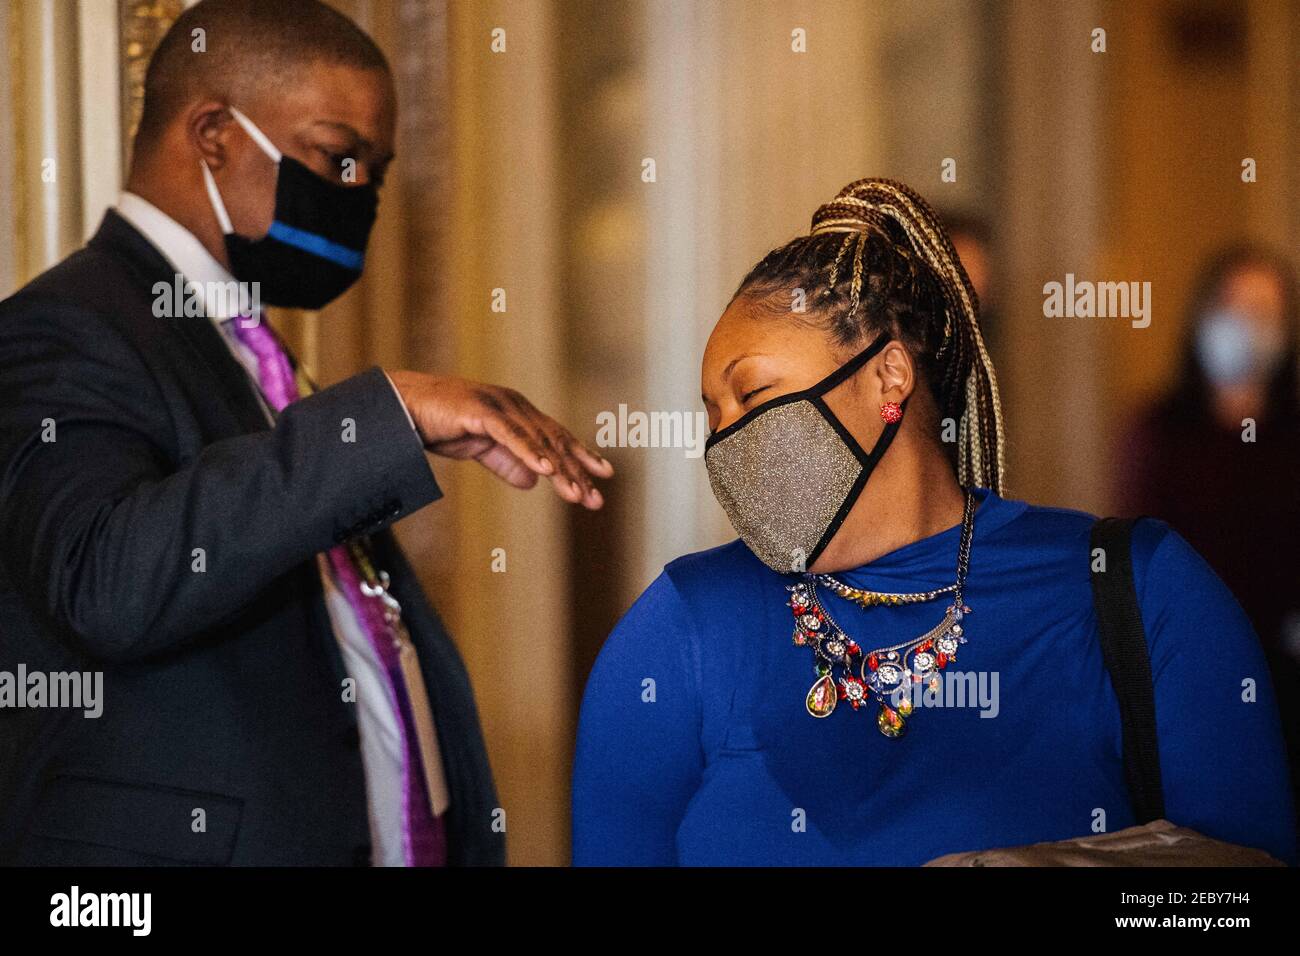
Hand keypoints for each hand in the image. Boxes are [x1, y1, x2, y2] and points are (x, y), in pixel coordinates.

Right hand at [387, 371, 612, 508]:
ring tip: (576, 493)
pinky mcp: (481, 410)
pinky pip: (511, 435)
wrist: (404, 408)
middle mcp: (515, 405)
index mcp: (518, 413)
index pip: (556, 438)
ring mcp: (499, 405)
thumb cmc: (443, 423)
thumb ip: (507, 462)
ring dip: (559, 468)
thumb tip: (533, 481)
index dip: (581, 456)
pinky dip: (530, 452)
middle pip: (554, 441)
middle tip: (595, 499)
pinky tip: (546, 470)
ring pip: (537, 440)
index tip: (603, 477)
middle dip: (577, 470)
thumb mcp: (482, 448)